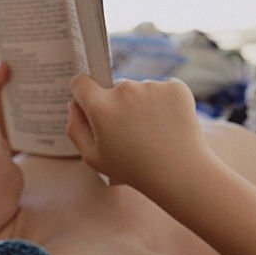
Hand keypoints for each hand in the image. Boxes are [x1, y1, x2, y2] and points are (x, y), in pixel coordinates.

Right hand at [68, 76, 208, 190]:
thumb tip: (75, 104)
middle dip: (118, 104)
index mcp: (101, 106)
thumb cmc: (134, 169)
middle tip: (132, 132)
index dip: (83, 92)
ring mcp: (152, 86)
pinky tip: (169, 124)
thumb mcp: (93, 158)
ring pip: (141, 89)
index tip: (90, 100)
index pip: (81, 82)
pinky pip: (164, 89)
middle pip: (114, 88)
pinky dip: (166, 102)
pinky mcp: (175, 87)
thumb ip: (76, 128)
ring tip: (153, 132)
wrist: (179, 172)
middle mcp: (125, 90)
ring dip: (143, 103)